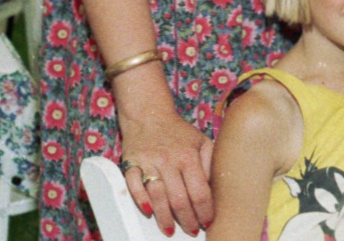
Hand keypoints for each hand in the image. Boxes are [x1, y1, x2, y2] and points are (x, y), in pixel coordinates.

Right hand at [118, 102, 215, 234]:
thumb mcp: (201, 141)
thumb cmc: (179, 133)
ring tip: (170, 230)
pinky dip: (140, 200)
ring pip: (157, 196)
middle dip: (187, 219)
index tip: (207, 222)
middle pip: (179, 199)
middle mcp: (169, 161)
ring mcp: (148, 163)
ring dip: (164, 217)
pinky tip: (148, 212)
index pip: (200, 191)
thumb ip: (209, 164)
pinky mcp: (131, 164)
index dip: (205, 210)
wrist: (149, 114)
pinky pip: (133, 186)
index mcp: (189, 156)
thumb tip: (212, 189)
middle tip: (191, 231)